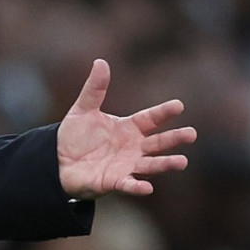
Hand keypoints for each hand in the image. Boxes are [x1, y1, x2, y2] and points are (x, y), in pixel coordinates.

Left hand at [57, 59, 195, 198]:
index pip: (151, 119)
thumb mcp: (83, 110)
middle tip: (191, 134)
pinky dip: (137, 187)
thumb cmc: (75, 136)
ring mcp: (127, 166)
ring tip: (182, 162)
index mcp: (129, 128)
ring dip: (166, 164)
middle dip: (174, 138)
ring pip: (151, 165)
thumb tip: (100, 62)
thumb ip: (94, 89)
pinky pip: (129, 185)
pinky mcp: (114, 182)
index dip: (163, 112)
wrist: (57, 161)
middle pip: (158, 143)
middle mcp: (133, 147)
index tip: (178, 105)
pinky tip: (147, 187)